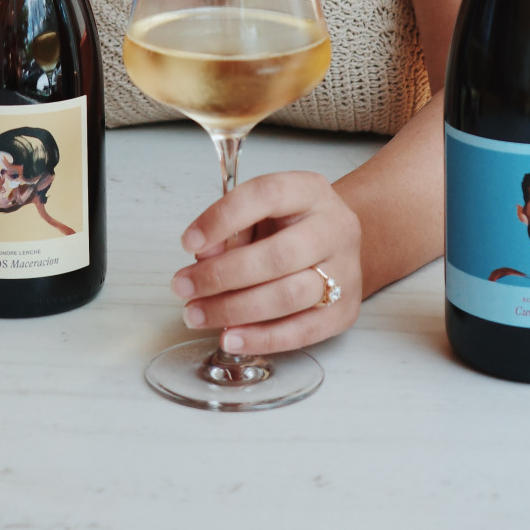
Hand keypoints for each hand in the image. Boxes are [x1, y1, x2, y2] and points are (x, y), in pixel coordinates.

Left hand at [170, 171, 361, 354]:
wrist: (336, 246)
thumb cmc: (290, 226)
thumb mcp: (261, 212)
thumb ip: (231, 228)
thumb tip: (203, 256)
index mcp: (310, 191)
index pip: (266, 195)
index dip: (223, 218)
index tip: (189, 242)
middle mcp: (335, 228)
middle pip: (278, 255)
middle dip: (222, 275)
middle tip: (184, 286)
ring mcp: (346, 272)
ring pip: (288, 296)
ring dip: (234, 309)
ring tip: (198, 314)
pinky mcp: (346, 312)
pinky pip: (302, 332)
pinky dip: (261, 338)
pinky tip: (231, 338)